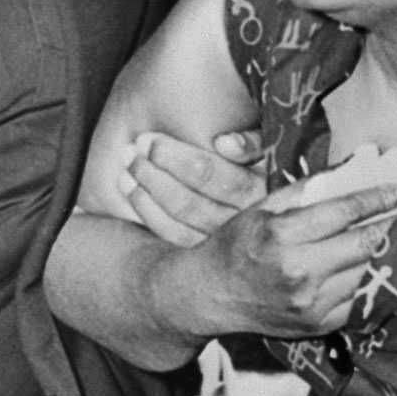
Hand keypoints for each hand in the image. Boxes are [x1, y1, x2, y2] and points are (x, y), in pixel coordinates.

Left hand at [122, 128, 264, 246]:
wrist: (269, 200)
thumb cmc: (256, 163)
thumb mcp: (264, 148)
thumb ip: (250, 142)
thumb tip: (223, 144)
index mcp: (262, 192)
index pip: (215, 178)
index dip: (178, 159)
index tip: (149, 142)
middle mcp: (245, 223)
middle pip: (192, 204)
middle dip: (155, 175)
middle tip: (133, 150)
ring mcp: (225, 243)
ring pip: (180, 225)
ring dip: (147, 194)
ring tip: (127, 168)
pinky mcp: (207, 253)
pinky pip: (174, 239)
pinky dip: (149, 214)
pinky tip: (132, 190)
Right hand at [161, 183, 396, 341]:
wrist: (210, 295)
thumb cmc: (235, 244)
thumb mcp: (261, 208)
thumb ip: (304, 190)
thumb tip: (348, 171)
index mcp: (281, 235)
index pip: (343, 212)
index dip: (376, 198)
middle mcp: (298, 271)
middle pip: (364, 244)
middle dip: (392, 224)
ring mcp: (310, 302)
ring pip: (367, 274)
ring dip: (388, 254)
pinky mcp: (318, 325)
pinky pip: (359, 302)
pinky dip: (372, 282)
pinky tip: (380, 267)